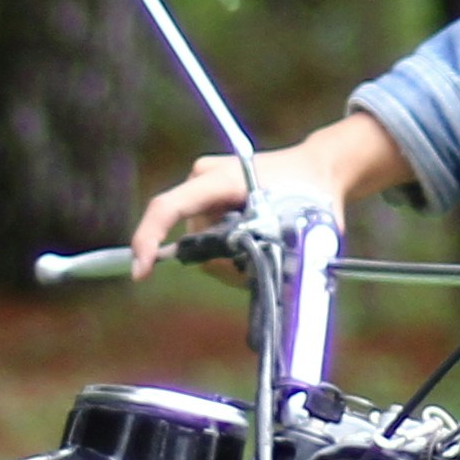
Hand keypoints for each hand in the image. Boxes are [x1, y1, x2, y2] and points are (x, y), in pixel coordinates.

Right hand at [129, 110, 413, 272]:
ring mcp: (203, 185)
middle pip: (194, 239)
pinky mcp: (209, 198)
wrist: (317, 169)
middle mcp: (204, 178)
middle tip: (265, 263)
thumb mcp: (305, 230)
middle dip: (223, 262)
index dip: (149, 239)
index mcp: (223, 179)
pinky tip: (256, 243)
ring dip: (230, 258)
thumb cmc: (312, 195)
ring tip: (268, 246)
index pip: (170, 207)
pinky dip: (230, 251)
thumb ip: (281, 259)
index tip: (141, 272)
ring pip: (203, 243)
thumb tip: (263, 291)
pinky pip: (209, 237)